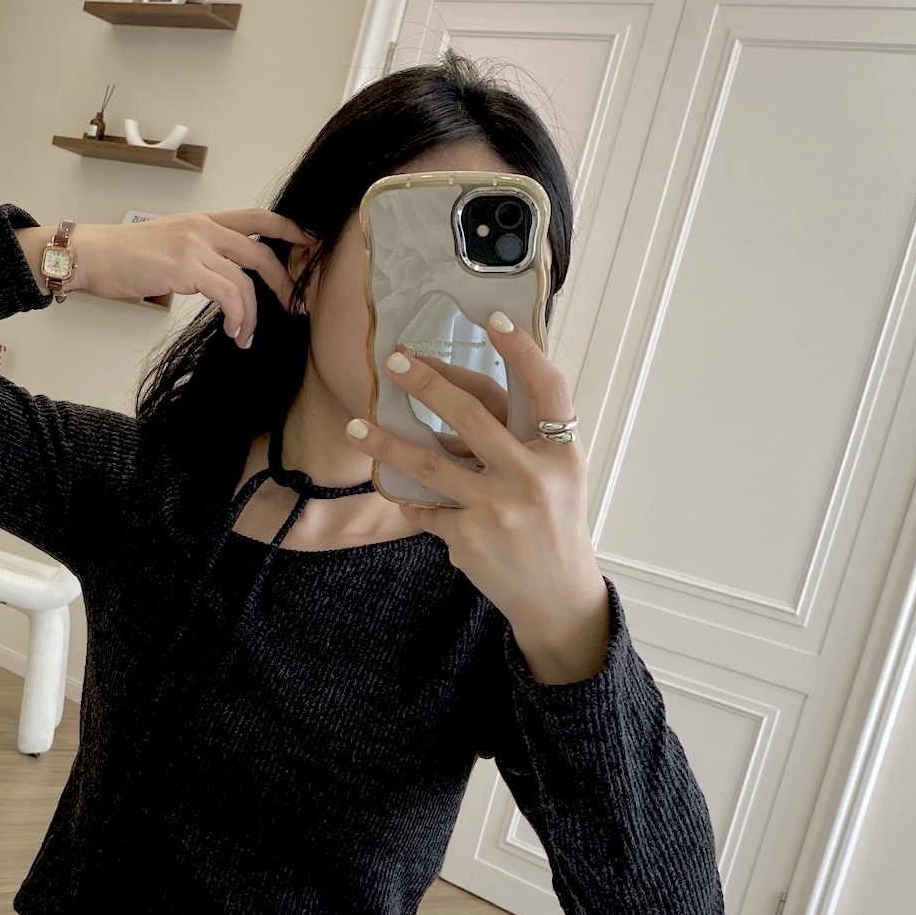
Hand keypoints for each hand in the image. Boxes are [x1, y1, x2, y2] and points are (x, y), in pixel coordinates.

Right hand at [23, 211, 307, 346]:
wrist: (91, 254)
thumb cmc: (125, 257)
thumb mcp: (171, 245)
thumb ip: (202, 255)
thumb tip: (224, 280)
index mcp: (204, 221)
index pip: (259, 217)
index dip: (290, 229)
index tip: (311, 245)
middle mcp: (205, 228)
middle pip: (263, 251)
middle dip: (285, 282)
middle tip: (294, 307)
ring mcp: (196, 246)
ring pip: (246, 280)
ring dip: (253, 314)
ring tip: (246, 336)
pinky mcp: (186, 268)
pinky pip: (228, 294)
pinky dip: (238, 317)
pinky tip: (234, 333)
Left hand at [347, 321, 610, 684]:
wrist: (556, 596)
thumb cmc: (554, 525)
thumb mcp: (559, 476)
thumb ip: (525, 439)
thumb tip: (461, 397)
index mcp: (560, 453)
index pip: (546, 388)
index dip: (523, 350)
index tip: (493, 318)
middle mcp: (531, 476)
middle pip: (472, 416)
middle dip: (427, 383)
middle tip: (395, 362)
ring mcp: (498, 508)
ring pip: (429, 464)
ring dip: (386, 443)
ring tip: (356, 428)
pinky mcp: (469, 537)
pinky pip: (426, 508)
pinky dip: (413, 501)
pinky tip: (400, 494)